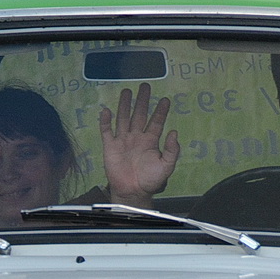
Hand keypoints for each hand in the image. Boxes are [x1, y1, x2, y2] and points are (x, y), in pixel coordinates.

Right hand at [98, 82, 180, 206]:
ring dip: (125, 105)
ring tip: (127, 91)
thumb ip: (172, 150)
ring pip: (123, 118)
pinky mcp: (110, 147)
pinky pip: (107, 131)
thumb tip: (174, 132)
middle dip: (143, 101)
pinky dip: (105, 121)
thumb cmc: (150, 181)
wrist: (133, 191)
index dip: (161, 111)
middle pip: (139, 115)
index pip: (156, 122)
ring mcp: (123, 141)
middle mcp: (136, 137)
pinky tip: (106, 110)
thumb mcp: (167, 166)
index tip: (165, 100)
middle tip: (145, 86)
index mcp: (150, 141)